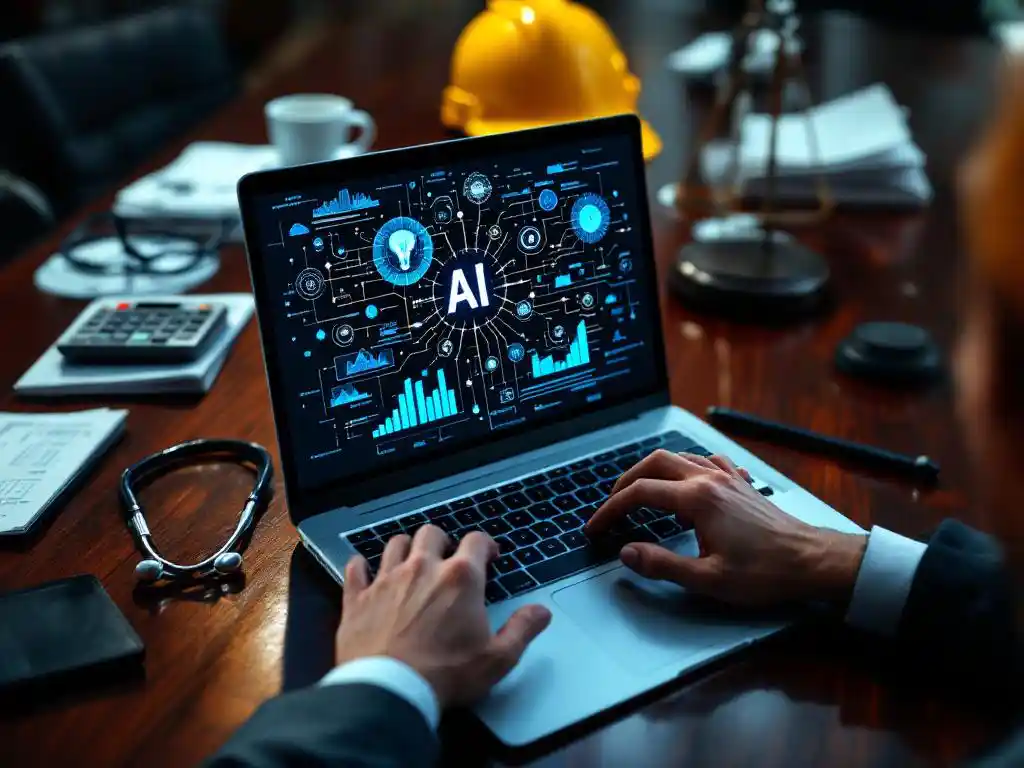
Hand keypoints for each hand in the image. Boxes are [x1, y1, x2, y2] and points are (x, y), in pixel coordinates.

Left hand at [335, 525, 551, 706]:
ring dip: (406, 548)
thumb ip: (522, 629)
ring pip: (395, 544)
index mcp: (460, 578)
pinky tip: (364, 571)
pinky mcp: (358, 597)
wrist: (389, 690)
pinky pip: (355, 569)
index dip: (486, 545)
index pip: (476, 541)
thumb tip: (540, 612)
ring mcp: (387, 580)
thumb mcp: (497, 658)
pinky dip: (361, 567)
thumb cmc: (446, 674)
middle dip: (443, 541)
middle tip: (447, 557)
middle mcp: (423, 568)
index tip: (489, 555)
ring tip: (411, 560)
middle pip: (432, 533)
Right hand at [586, 450, 866, 605]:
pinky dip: (684, 466)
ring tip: (637, 492)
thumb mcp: (709, 579)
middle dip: (624, 482)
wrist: (813, 561)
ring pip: (678, 457)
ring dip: (651, 470)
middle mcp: (709, 479)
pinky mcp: (740, 483)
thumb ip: (662, 565)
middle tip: (610, 506)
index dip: (611, 509)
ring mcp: (726, 477)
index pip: (639, 493)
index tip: (596, 528)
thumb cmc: (766, 573)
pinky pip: (705, 461)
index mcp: (697, 499)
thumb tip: (627, 552)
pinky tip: (685, 481)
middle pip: (653, 463)